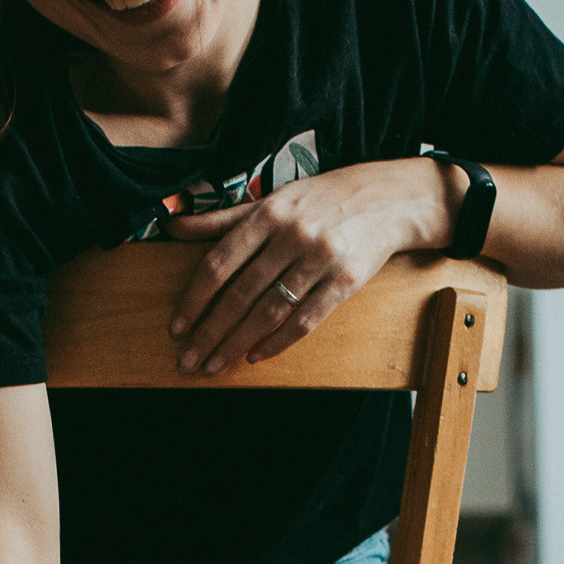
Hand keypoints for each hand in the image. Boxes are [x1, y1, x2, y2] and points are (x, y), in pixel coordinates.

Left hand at [165, 159, 455, 375]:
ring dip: (237, 343)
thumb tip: (173, 226)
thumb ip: (224, 218)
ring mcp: (320, 259)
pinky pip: (305, 319)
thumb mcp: (274, 198)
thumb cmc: (323, 199)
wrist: (390, 200)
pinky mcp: (345, 281)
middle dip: (209, 331)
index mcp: (268, 213)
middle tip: (187, 360)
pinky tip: (255, 357)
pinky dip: (278, 342)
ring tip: (214, 364)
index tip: (177, 326)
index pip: (219, 262)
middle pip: (239, 293)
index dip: (194, 298)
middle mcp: (292, 235)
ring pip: (269, 311)